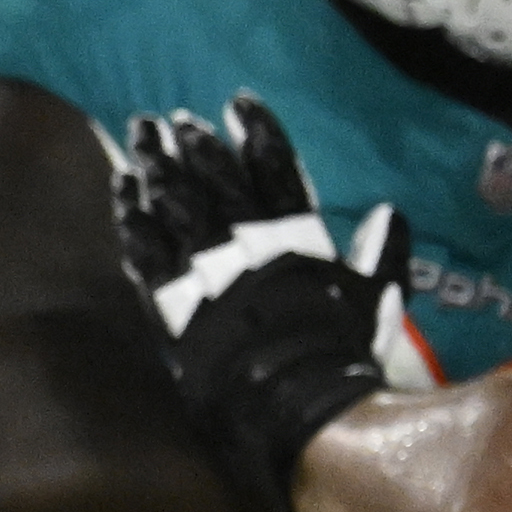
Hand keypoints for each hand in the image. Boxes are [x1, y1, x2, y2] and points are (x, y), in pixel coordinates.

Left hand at [106, 94, 408, 510]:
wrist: (295, 408)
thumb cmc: (341, 357)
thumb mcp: (378, 302)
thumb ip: (384, 256)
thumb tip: (389, 214)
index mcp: (298, 237)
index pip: (276, 165)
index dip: (256, 130)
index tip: (237, 104)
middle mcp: (247, 241)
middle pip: (214, 174)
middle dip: (194, 142)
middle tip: (174, 120)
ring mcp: (204, 266)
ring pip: (174, 198)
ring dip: (157, 162)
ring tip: (142, 134)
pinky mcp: (170, 298)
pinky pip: (143, 245)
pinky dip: (132, 214)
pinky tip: (121, 189)